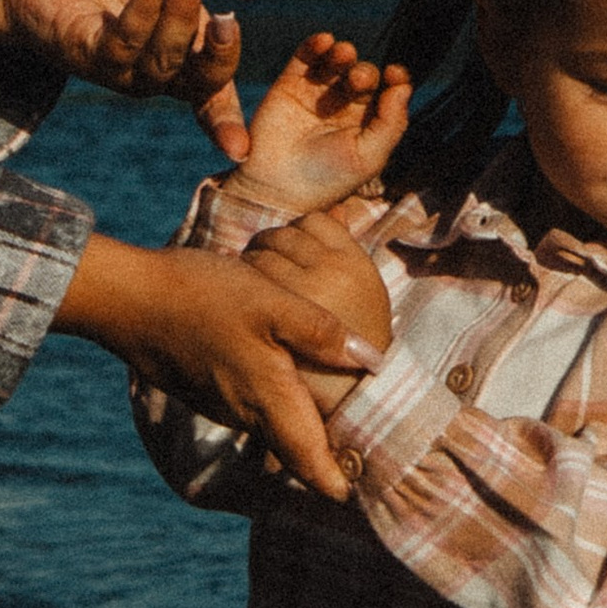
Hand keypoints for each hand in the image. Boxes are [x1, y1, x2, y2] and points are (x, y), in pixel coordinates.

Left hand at [0, 0, 292, 159]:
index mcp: (188, 64)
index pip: (216, 98)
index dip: (229, 124)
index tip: (241, 150)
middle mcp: (159, 78)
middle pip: (198, 77)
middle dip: (217, 51)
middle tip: (226, 15)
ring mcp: (124, 73)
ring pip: (162, 58)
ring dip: (177, 13)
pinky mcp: (90, 58)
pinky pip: (123, 43)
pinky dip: (143, 9)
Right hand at [53, 230, 379, 502]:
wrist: (129, 299)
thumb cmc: (201, 297)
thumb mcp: (269, 302)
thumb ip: (320, 332)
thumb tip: (372, 362)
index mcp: (268, 398)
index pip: (308, 461)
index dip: (335, 482)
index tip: (359, 495)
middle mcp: (246, 413)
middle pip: (294, 448)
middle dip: (325, 456)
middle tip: (360, 457)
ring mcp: (222, 404)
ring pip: (272, 427)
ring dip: (299, 427)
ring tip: (334, 415)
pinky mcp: (206, 389)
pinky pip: (250, 408)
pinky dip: (273, 404)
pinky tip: (284, 377)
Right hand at [240, 32, 413, 214]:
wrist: (276, 187)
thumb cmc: (327, 179)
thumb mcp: (368, 157)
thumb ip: (391, 123)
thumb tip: (404, 87)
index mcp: (369, 122)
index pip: (389, 91)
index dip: (396, 78)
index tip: (395, 74)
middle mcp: (345, 105)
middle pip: (364, 74)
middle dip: (364, 73)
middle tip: (356, 80)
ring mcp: (317, 92)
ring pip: (337, 62)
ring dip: (344, 53)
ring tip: (343, 54)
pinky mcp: (290, 84)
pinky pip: (305, 57)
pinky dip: (315, 45)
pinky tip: (324, 41)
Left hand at [245, 209, 392, 358]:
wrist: (345, 399)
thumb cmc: (350, 348)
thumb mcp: (362, 293)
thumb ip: (345, 248)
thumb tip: (338, 208)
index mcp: (356, 264)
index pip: (318, 221)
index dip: (297, 234)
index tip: (290, 253)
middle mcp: (332, 270)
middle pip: (286, 234)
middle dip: (270, 245)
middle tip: (263, 265)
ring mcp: (303, 287)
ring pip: (265, 250)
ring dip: (253, 259)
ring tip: (252, 282)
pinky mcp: (276, 308)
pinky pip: (253, 272)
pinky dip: (244, 277)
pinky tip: (245, 297)